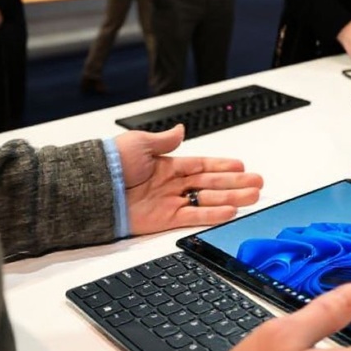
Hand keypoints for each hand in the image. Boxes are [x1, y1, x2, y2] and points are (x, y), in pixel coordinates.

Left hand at [115, 125, 263, 235]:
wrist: (93, 189)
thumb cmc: (110, 164)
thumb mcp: (140, 143)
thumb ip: (164, 140)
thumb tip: (181, 130)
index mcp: (167, 164)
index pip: (202, 165)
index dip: (222, 166)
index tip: (241, 166)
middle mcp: (171, 184)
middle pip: (211, 183)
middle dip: (236, 183)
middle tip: (257, 183)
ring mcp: (170, 202)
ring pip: (209, 200)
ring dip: (232, 198)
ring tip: (252, 197)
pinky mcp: (165, 220)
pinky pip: (194, 217)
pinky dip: (213, 214)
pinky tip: (230, 211)